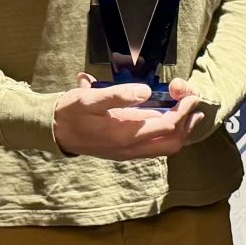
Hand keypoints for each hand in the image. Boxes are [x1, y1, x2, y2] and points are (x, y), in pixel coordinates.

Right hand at [51, 75, 200, 158]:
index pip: (168, 127)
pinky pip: (153, 147)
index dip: (184, 111)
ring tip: (190, 113)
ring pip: (164, 148)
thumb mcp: (89, 98)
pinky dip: (167, 134)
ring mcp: (128, 153)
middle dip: (188, 125)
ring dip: (180, 131)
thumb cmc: (68, 113)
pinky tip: (168, 119)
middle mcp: (130, 149)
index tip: (191, 95)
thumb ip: (118, 95)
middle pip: (173, 143)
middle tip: (195, 105)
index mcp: (125, 135)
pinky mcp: (124, 151)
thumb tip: (146, 91)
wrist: (50, 131)